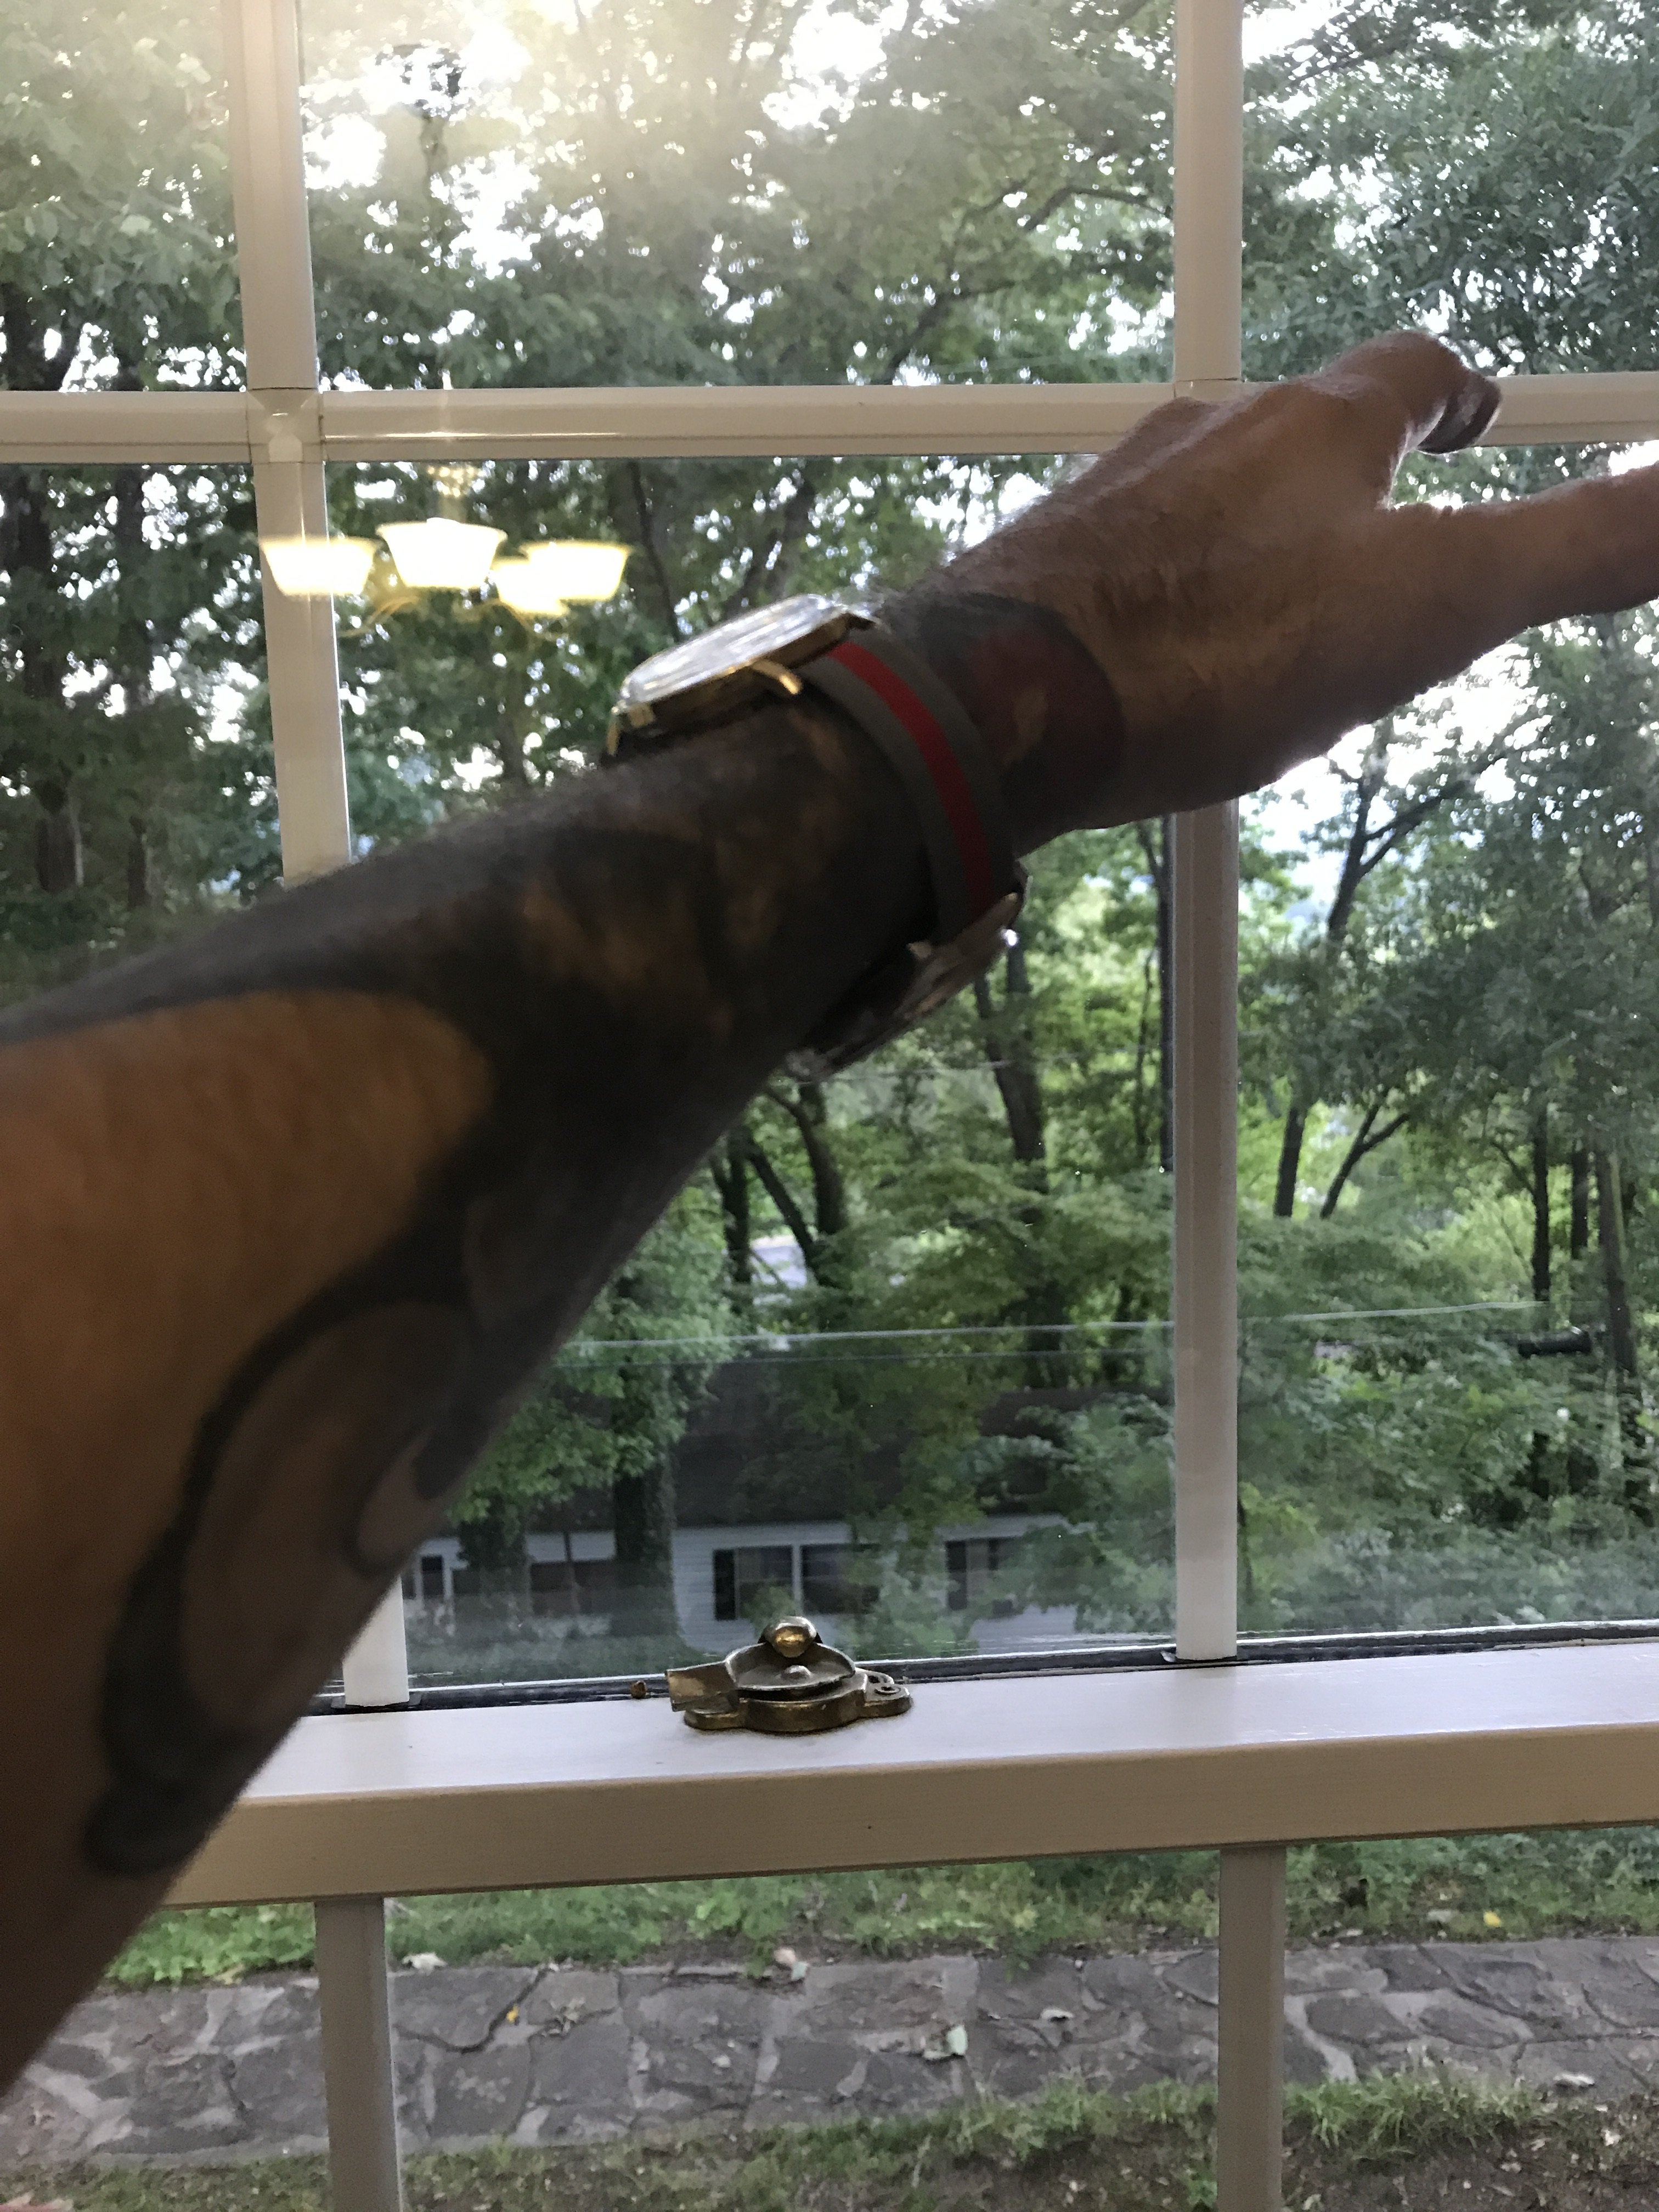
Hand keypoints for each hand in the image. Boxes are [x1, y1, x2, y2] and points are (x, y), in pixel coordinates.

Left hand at [918, 334, 1658, 843]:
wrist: (998, 703)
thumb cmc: (1209, 649)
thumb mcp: (1430, 603)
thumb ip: (1570, 550)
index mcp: (1313, 429)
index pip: (1409, 371)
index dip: (1455, 387)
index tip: (1477, 409)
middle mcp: (1206, 438)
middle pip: (1301, 428)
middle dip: (1352, 468)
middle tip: (1388, 517)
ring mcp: (1115, 500)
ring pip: (1211, 493)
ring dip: (1258, 530)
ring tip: (1285, 598)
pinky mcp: (1045, 571)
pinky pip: (1133, 564)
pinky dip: (1173, 591)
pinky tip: (1172, 656)